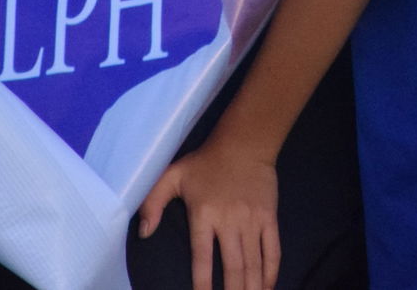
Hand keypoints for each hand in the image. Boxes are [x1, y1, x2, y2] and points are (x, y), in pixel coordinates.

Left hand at [137, 142, 280, 289]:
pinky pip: (272, 248)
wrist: (246, 141)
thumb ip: (153, 203)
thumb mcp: (172, 176)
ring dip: (252, 286)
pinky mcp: (269, 217)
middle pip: (233, 267)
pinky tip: (267, 285)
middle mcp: (230, 222)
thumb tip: (143, 233)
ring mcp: (252, 220)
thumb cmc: (206, 162)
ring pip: (254, 262)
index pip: (202, 258)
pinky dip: (271, 270)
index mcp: (205, 216)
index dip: (203, 284)